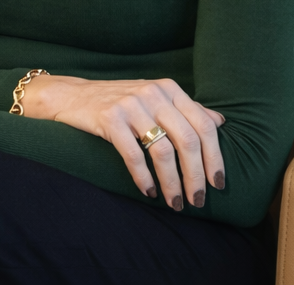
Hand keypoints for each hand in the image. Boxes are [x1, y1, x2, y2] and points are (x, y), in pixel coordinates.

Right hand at [21, 75, 224, 210]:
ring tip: (175, 203)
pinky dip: (144, 178)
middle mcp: (153, 93)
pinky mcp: (109, 118)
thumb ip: (186, 109)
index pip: (204, 125)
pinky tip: (149, 192)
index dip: (215, 156)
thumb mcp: (156, 99)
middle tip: (198, 200)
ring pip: (162, 151)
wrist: (74, 96)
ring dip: (172, 183)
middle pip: (187, 140)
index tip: (218, 182)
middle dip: (196, 176)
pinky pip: (133, 155)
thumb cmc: (120, 102)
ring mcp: (131, 105)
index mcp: (170, 89)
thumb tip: (220, 121)